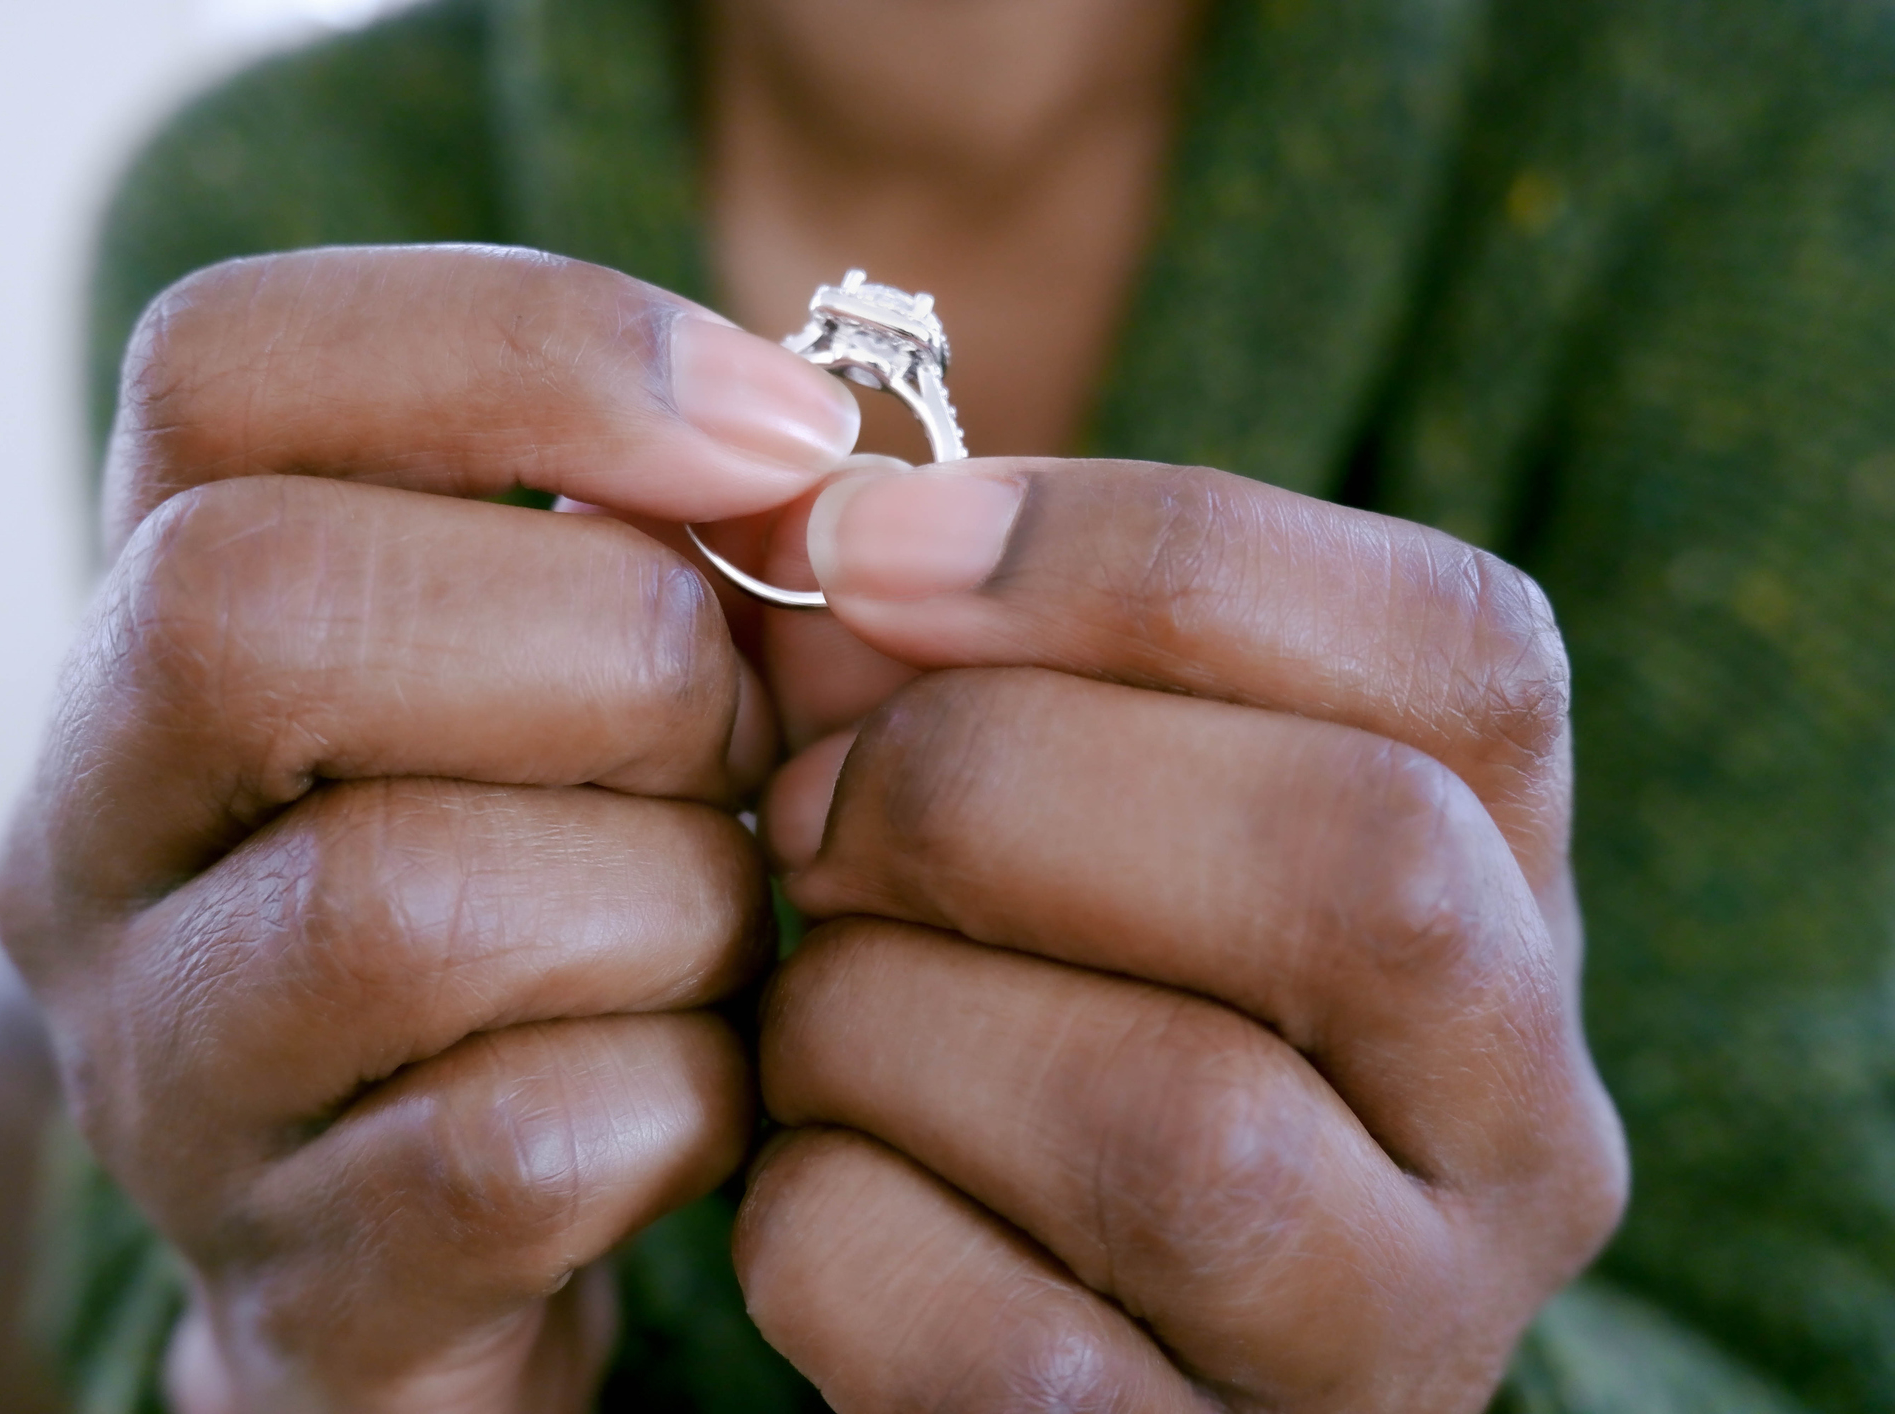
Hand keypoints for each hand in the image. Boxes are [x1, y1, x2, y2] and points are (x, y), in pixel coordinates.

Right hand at [0, 246, 861, 1410]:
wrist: (454, 1248)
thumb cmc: (563, 891)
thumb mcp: (595, 683)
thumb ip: (678, 546)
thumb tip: (806, 473)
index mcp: (159, 623)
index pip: (221, 367)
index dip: (531, 350)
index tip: (785, 431)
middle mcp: (97, 836)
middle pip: (255, 608)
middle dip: (607, 648)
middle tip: (737, 740)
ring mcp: (166, 1075)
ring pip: (404, 900)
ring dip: (673, 898)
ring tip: (732, 925)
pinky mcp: (297, 1281)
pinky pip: (513, 1146)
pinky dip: (684, 1103)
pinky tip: (711, 1088)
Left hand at [733, 458, 1627, 1410]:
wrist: (1038, 1339)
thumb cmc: (1026, 1005)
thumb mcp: (1043, 816)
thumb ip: (942, 660)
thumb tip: (785, 524)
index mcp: (1512, 890)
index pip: (1457, 647)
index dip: (1133, 552)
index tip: (864, 546)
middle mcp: (1520, 1125)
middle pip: (1353, 867)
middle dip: (994, 787)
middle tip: (808, 812)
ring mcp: (1393, 1335)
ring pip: (1174, 1125)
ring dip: (883, 1021)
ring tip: (804, 1008)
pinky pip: (1011, 1348)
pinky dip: (835, 1231)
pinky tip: (809, 1184)